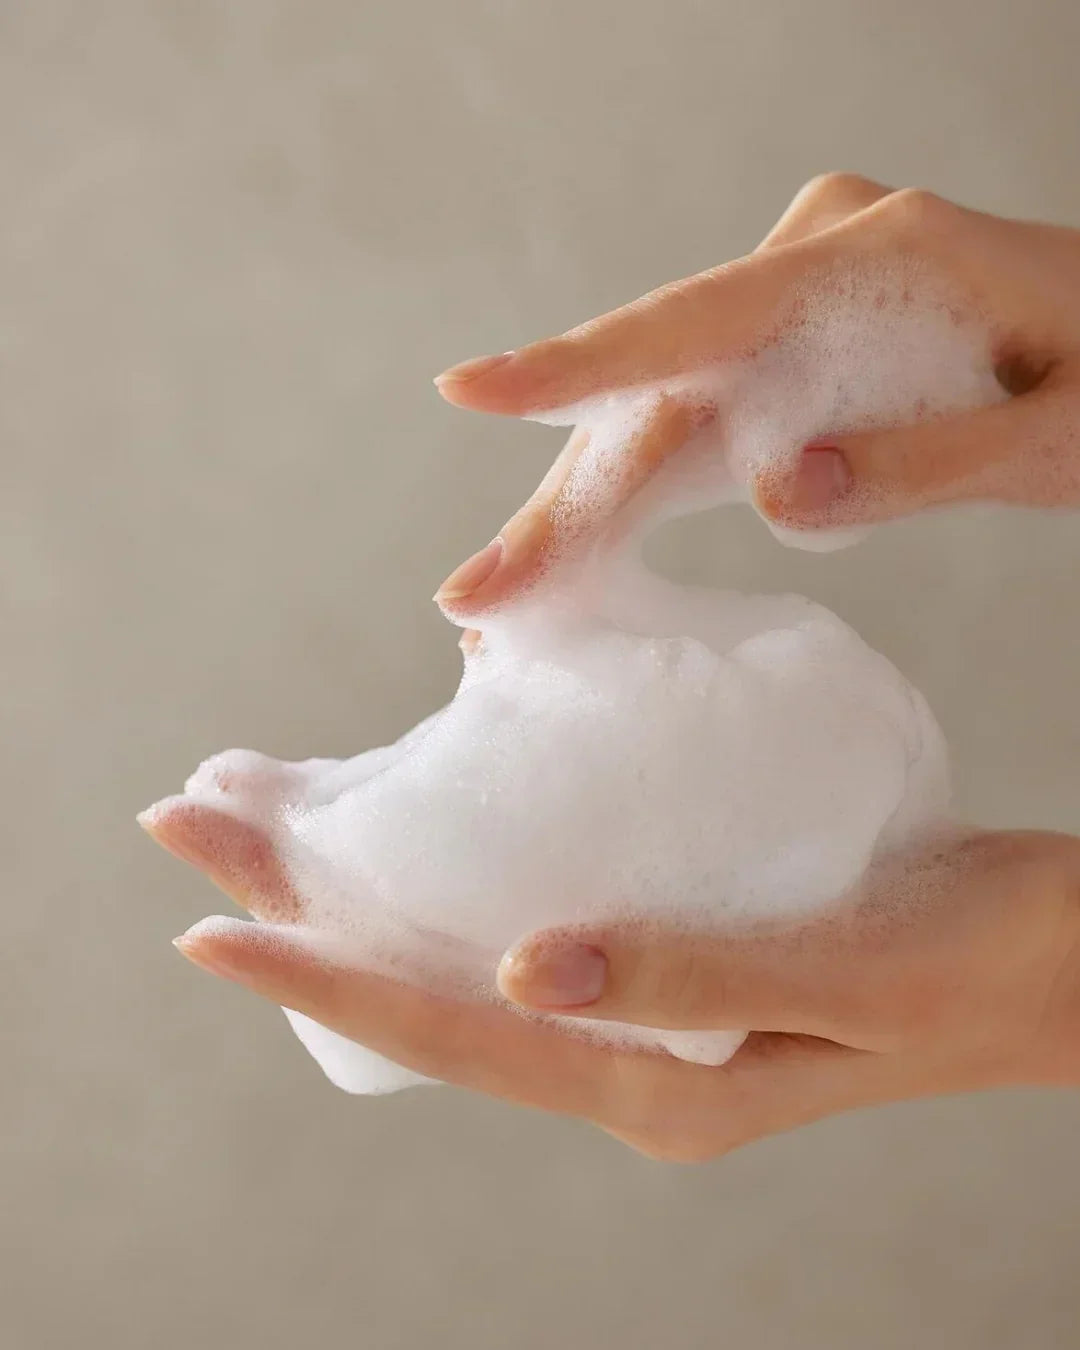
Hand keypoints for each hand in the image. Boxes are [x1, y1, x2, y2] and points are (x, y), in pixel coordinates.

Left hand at [156, 802, 1079, 1160]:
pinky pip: (534, 924)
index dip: (327, 977)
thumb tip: (525, 970)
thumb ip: (695, 978)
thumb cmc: (983, 961)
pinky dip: (455, 875)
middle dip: (307, 920)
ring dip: (366, 893)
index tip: (205, 925)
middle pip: (435, 992)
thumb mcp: (851, 971)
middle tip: (192, 831)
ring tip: (266, 822)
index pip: (457, 1033)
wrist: (1063, 958)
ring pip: (469, 958)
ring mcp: (649, 1014)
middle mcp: (634, 1063)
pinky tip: (413, 825)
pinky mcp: (676, 959)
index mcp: (664, 1088)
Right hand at [433, 175, 1079, 614]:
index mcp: (877, 257)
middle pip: (658, 390)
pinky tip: (591, 555)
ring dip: (593, 509)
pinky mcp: (789, 350)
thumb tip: (776, 490)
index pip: (704, 317)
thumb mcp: (1063, 430)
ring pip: (663, 411)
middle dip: (569, 500)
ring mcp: (792, 305)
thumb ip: (930, 462)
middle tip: (479, 599)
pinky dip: (646, 494)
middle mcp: (808, 265)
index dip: (582, 363)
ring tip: (511, 598)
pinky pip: (697, 420)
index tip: (477, 391)